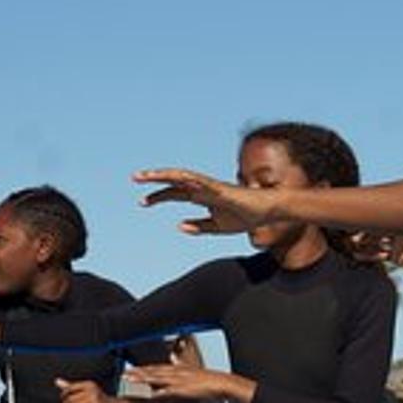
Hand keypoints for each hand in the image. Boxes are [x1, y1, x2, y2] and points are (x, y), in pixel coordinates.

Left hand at [55, 379, 123, 402]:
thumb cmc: (98, 400)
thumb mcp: (85, 391)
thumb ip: (71, 386)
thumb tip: (56, 381)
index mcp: (88, 384)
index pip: (70, 388)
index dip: (64, 395)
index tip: (62, 401)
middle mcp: (91, 390)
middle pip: (71, 399)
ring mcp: (94, 399)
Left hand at [123, 363, 230, 401]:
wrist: (222, 382)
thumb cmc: (209, 379)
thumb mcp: (193, 370)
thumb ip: (181, 366)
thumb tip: (174, 360)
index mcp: (178, 368)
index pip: (156, 367)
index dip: (143, 368)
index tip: (131, 370)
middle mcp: (176, 372)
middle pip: (153, 371)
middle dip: (138, 372)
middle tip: (125, 374)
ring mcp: (180, 380)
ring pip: (157, 378)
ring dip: (143, 378)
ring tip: (131, 379)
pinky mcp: (185, 389)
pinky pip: (170, 391)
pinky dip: (160, 392)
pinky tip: (151, 395)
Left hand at [135, 168, 275, 234]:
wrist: (268, 212)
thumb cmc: (246, 217)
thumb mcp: (218, 227)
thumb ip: (199, 227)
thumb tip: (178, 226)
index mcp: (202, 197)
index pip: (175, 193)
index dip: (158, 196)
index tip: (142, 202)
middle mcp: (203, 188)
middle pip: (175, 182)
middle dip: (154, 180)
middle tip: (134, 179)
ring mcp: (211, 186)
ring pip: (182, 177)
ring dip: (163, 175)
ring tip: (145, 175)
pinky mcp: (220, 188)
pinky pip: (199, 181)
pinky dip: (185, 178)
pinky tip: (173, 177)